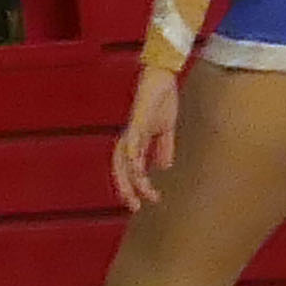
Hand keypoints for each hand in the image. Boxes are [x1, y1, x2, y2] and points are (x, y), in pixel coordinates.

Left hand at [112, 68, 182, 215]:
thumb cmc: (161, 100)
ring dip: (131, 178)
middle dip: (125, 188)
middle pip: (119, 168)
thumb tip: (163, 167)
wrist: (161, 78)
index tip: (141, 203)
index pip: (127, 168)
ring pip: (125, 159)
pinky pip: (133, 142)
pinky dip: (133, 156)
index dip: (130, 186)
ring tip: (142, 192)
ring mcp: (132, 130)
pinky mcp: (137, 121)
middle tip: (134, 207)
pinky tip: (137, 168)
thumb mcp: (165, 129)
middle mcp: (128, 138)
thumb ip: (163, 148)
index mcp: (134, 141)